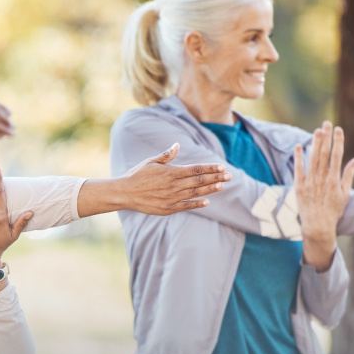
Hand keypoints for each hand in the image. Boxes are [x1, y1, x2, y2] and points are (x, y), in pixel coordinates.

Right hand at [83, 143, 229, 216]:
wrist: (124, 193)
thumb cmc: (137, 175)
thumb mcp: (151, 162)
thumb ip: (166, 155)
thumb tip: (177, 145)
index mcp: (170, 172)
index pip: (195, 169)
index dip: (210, 168)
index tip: (221, 167)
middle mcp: (173, 185)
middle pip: (199, 181)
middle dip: (215, 178)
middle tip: (229, 176)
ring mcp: (171, 198)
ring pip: (195, 193)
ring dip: (210, 189)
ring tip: (222, 185)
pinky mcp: (167, 208)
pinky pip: (186, 206)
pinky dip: (197, 204)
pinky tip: (207, 201)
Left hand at [294, 121, 353, 270]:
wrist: (317, 226)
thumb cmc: (333, 210)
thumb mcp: (344, 193)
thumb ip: (348, 175)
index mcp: (334, 179)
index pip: (337, 155)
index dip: (338, 141)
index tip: (338, 129)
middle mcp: (322, 179)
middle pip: (324, 153)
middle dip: (326, 137)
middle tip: (327, 123)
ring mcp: (309, 182)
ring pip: (312, 158)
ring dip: (315, 143)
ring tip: (317, 130)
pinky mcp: (299, 187)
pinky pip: (298, 169)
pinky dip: (299, 157)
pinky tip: (300, 145)